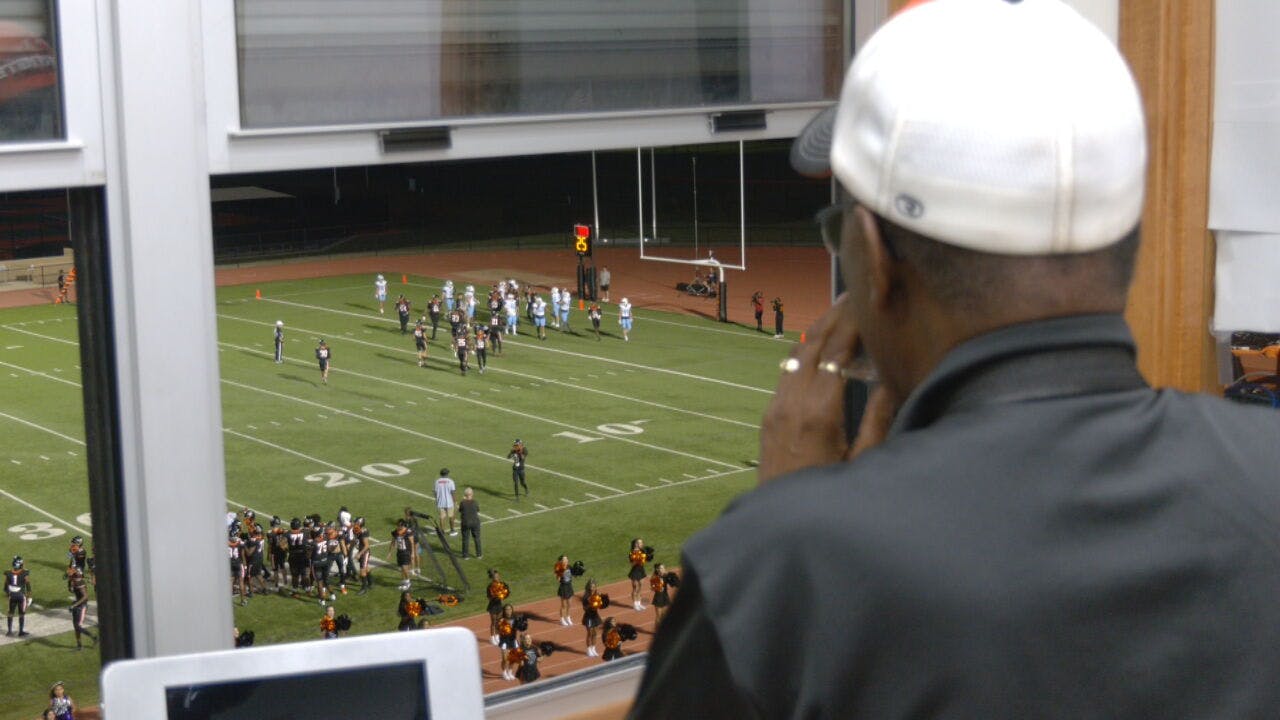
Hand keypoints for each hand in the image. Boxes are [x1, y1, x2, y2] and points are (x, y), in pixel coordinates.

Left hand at [757, 295, 896, 483]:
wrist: (779, 527)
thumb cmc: (829, 498)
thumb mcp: (863, 463)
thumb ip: (879, 419)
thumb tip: (893, 378)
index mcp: (821, 411)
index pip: (838, 351)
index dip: (854, 323)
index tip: (868, 302)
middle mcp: (793, 402)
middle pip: (813, 343)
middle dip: (834, 316)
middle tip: (853, 293)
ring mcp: (776, 407)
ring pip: (796, 355)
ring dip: (817, 331)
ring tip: (838, 312)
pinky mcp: (768, 416)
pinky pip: (786, 372)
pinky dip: (805, 353)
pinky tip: (818, 349)